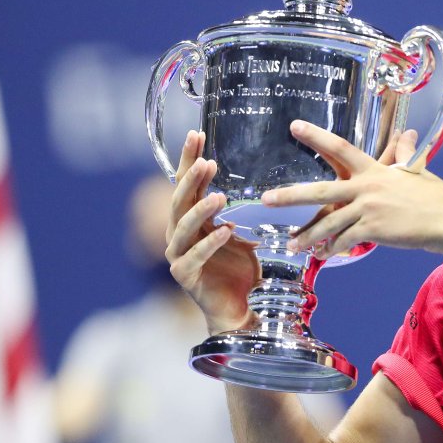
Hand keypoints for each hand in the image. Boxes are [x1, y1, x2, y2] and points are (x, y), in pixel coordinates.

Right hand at [165, 131, 260, 333]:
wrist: (240, 308)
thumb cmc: (240, 269)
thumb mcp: (244, 232)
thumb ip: (241, 209)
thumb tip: (264, 176)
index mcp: (191, 220)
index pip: (186, 183)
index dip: (188, 159)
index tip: (197, 134)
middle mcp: (179, 234)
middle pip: (179, 199)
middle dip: (190, 177)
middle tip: (204, 159)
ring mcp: (178, 255)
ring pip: (181, 225)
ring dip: (199, 209)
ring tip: (218, 195)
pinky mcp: (184, 275)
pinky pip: (194, 256)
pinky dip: (210, 243)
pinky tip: (225, 230)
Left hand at [261, 120, 442, 259]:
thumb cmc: (436, 197)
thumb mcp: (418, 172)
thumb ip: (405, 155)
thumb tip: (408, 134)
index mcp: (375, 170)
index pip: (340, 148)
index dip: (316, 136)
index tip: (294, 127)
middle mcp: (367, 187)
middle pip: (321, 189)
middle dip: (291, 195)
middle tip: (266, 199)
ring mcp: (368, 209)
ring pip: (329, 222)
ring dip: (309, 235)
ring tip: (292, 243)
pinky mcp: (373, 230)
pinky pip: (345, 241)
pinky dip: (332, 249)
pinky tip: (322, 256)